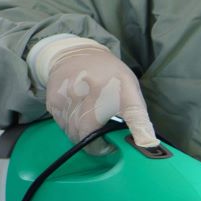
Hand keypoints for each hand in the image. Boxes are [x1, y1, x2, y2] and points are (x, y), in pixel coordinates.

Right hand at [32, 37, 157, 151]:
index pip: (134, 113)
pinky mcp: (54, 100)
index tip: (146, 145)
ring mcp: (71, 95)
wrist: (77, 54)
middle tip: (103, 145)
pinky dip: (70, 128)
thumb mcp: (129, 89)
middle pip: (90, 133)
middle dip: (96, 146)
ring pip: (73, 132)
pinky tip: (77, 118)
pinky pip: (62, 126)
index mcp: (122, 89)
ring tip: (89, 129)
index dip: (140, 132)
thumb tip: (144, 143)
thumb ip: (136, 116)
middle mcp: (95, 90)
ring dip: (81, 137)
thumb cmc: (109, 77)